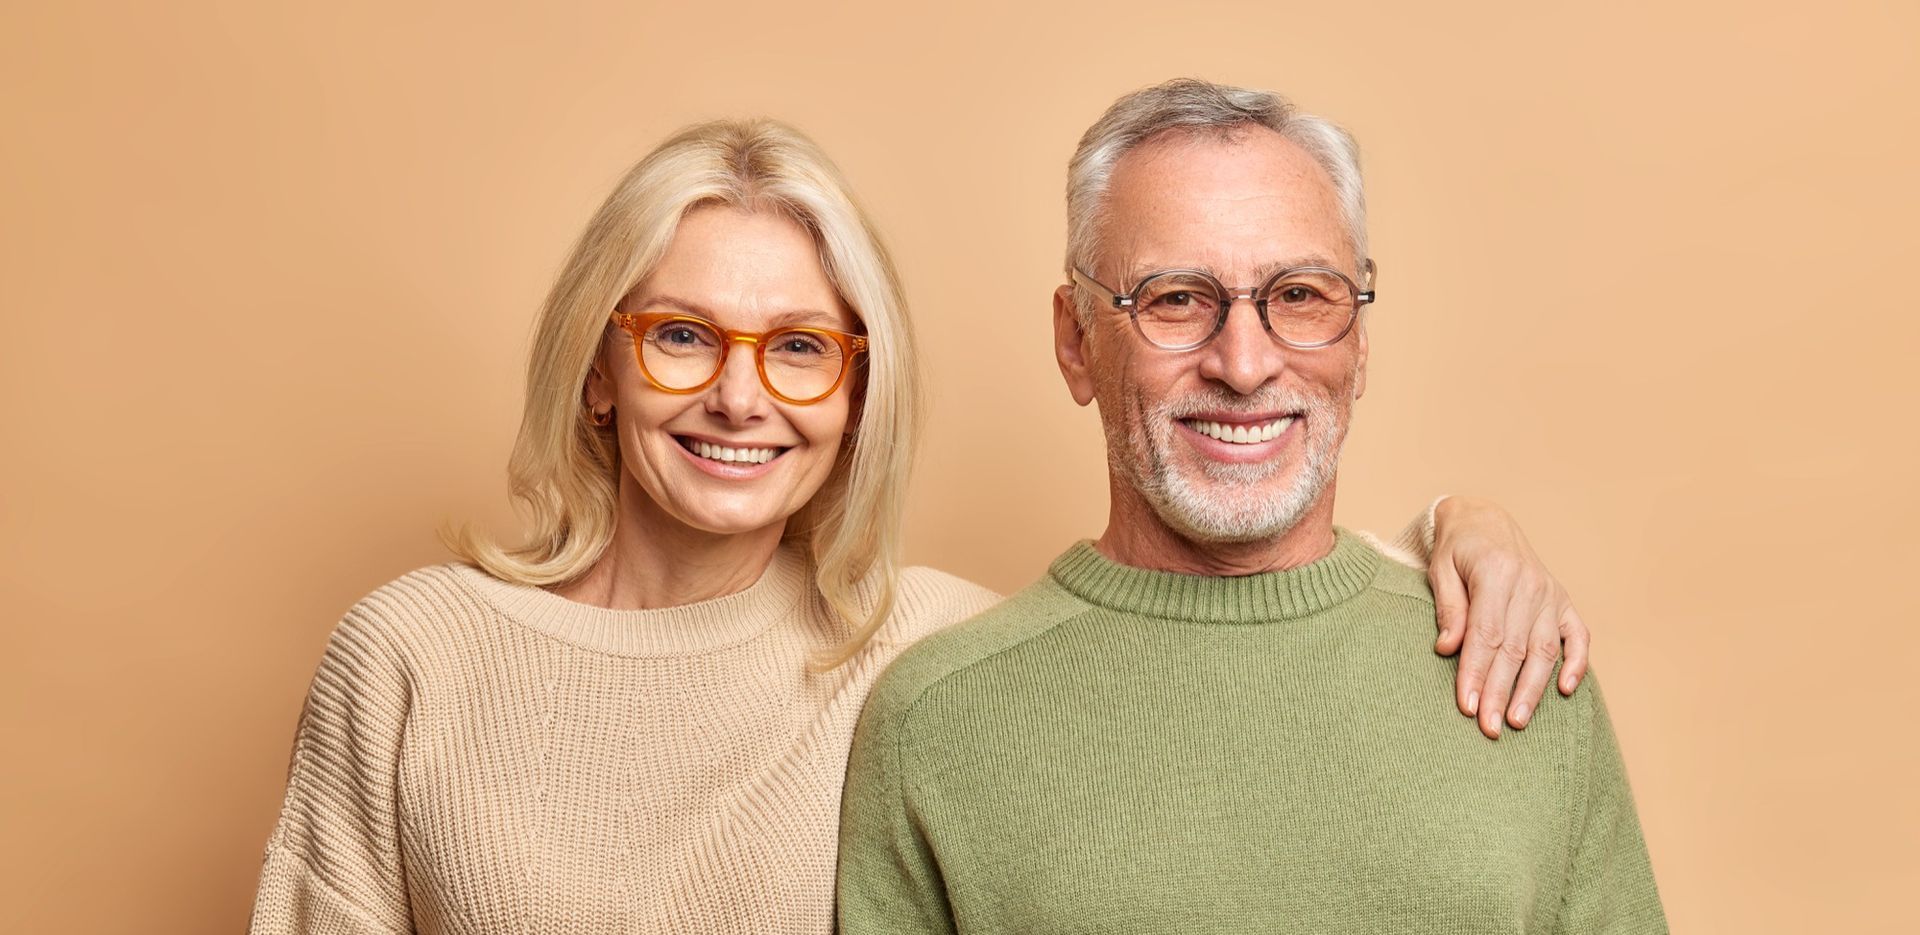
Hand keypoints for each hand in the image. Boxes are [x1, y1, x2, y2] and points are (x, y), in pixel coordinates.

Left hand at [1428, 496, 1590, 738]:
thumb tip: (1448, 649)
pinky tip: (1565, 690)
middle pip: (1515, 649)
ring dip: (1532, 689)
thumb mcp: (1440, 569)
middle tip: (1489, 727)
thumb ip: (1448, 608)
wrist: (1483, 521)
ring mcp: (1551, 594)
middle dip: (1501, 691)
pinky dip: (1575, 663)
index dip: (1477, 672)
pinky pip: (1577, 636)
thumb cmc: (1456, 549)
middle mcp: (1530, 584)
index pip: (1486, 634)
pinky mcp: (1564, 602)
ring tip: (1517, 721)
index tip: (1467, 705)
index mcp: (1497, 573)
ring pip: (1544, 650)